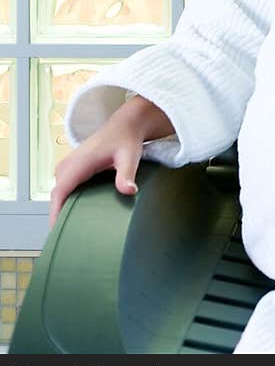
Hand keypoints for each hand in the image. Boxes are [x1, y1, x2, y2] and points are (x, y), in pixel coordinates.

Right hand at [48, 96, 172, 229]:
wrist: (124, 126)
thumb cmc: (126, 140)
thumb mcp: (129, 157)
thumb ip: (127, 174)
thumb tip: (129, 191)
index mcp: (78, 163)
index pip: (59, 192)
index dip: (55, 213)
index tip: (55, 232)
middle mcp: (68, 165)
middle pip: (57, 197)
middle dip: (58, 217)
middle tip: (68, 239)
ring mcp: (68, 167)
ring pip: (59, 194)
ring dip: (62, 210)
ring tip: (71, 232)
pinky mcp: (71, 169)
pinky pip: (64, 190)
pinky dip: (66, 202)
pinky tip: (76, 216)